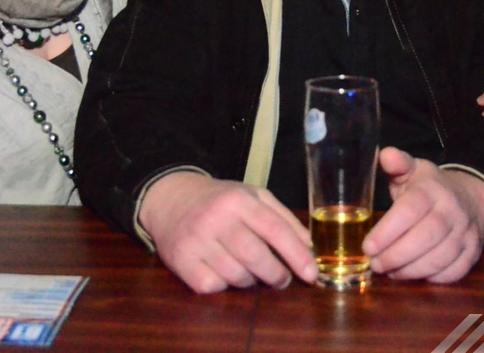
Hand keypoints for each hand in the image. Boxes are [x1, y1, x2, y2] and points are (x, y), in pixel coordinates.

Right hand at [138, 173, 316, 292]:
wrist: (170, 198)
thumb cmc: (221, 200)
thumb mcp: (254, 197)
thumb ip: (284, 219)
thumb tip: (311, 249)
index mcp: (239, 200)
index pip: (275, 230)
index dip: (297, 255)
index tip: (312, 275)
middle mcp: (216, 218)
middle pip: (256, 257)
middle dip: (276, 274)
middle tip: (282, 279)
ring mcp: (196, 240)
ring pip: (236, 276)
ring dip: (250, 281)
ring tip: (251, 271)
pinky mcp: (180, 261)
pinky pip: (212, 286)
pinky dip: (224, 285)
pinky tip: (224, 272)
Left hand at [362, 147, 483, 282]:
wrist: (472, 198)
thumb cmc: (430, 187)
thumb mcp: (413, 170)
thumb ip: (397, 164)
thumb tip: (385, 154)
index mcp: (432, 189)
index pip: (409, 210)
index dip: (387, 231)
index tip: (368, 247)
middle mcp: (452, 210)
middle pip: (425, 237)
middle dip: (397, 255)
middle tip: (375, 264)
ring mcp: (466, 233)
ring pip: (440, 258)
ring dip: (411, 270)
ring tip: (390, 272)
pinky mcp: (473, 252)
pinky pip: (454, 272)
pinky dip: (433, 278)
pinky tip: (414, 275)